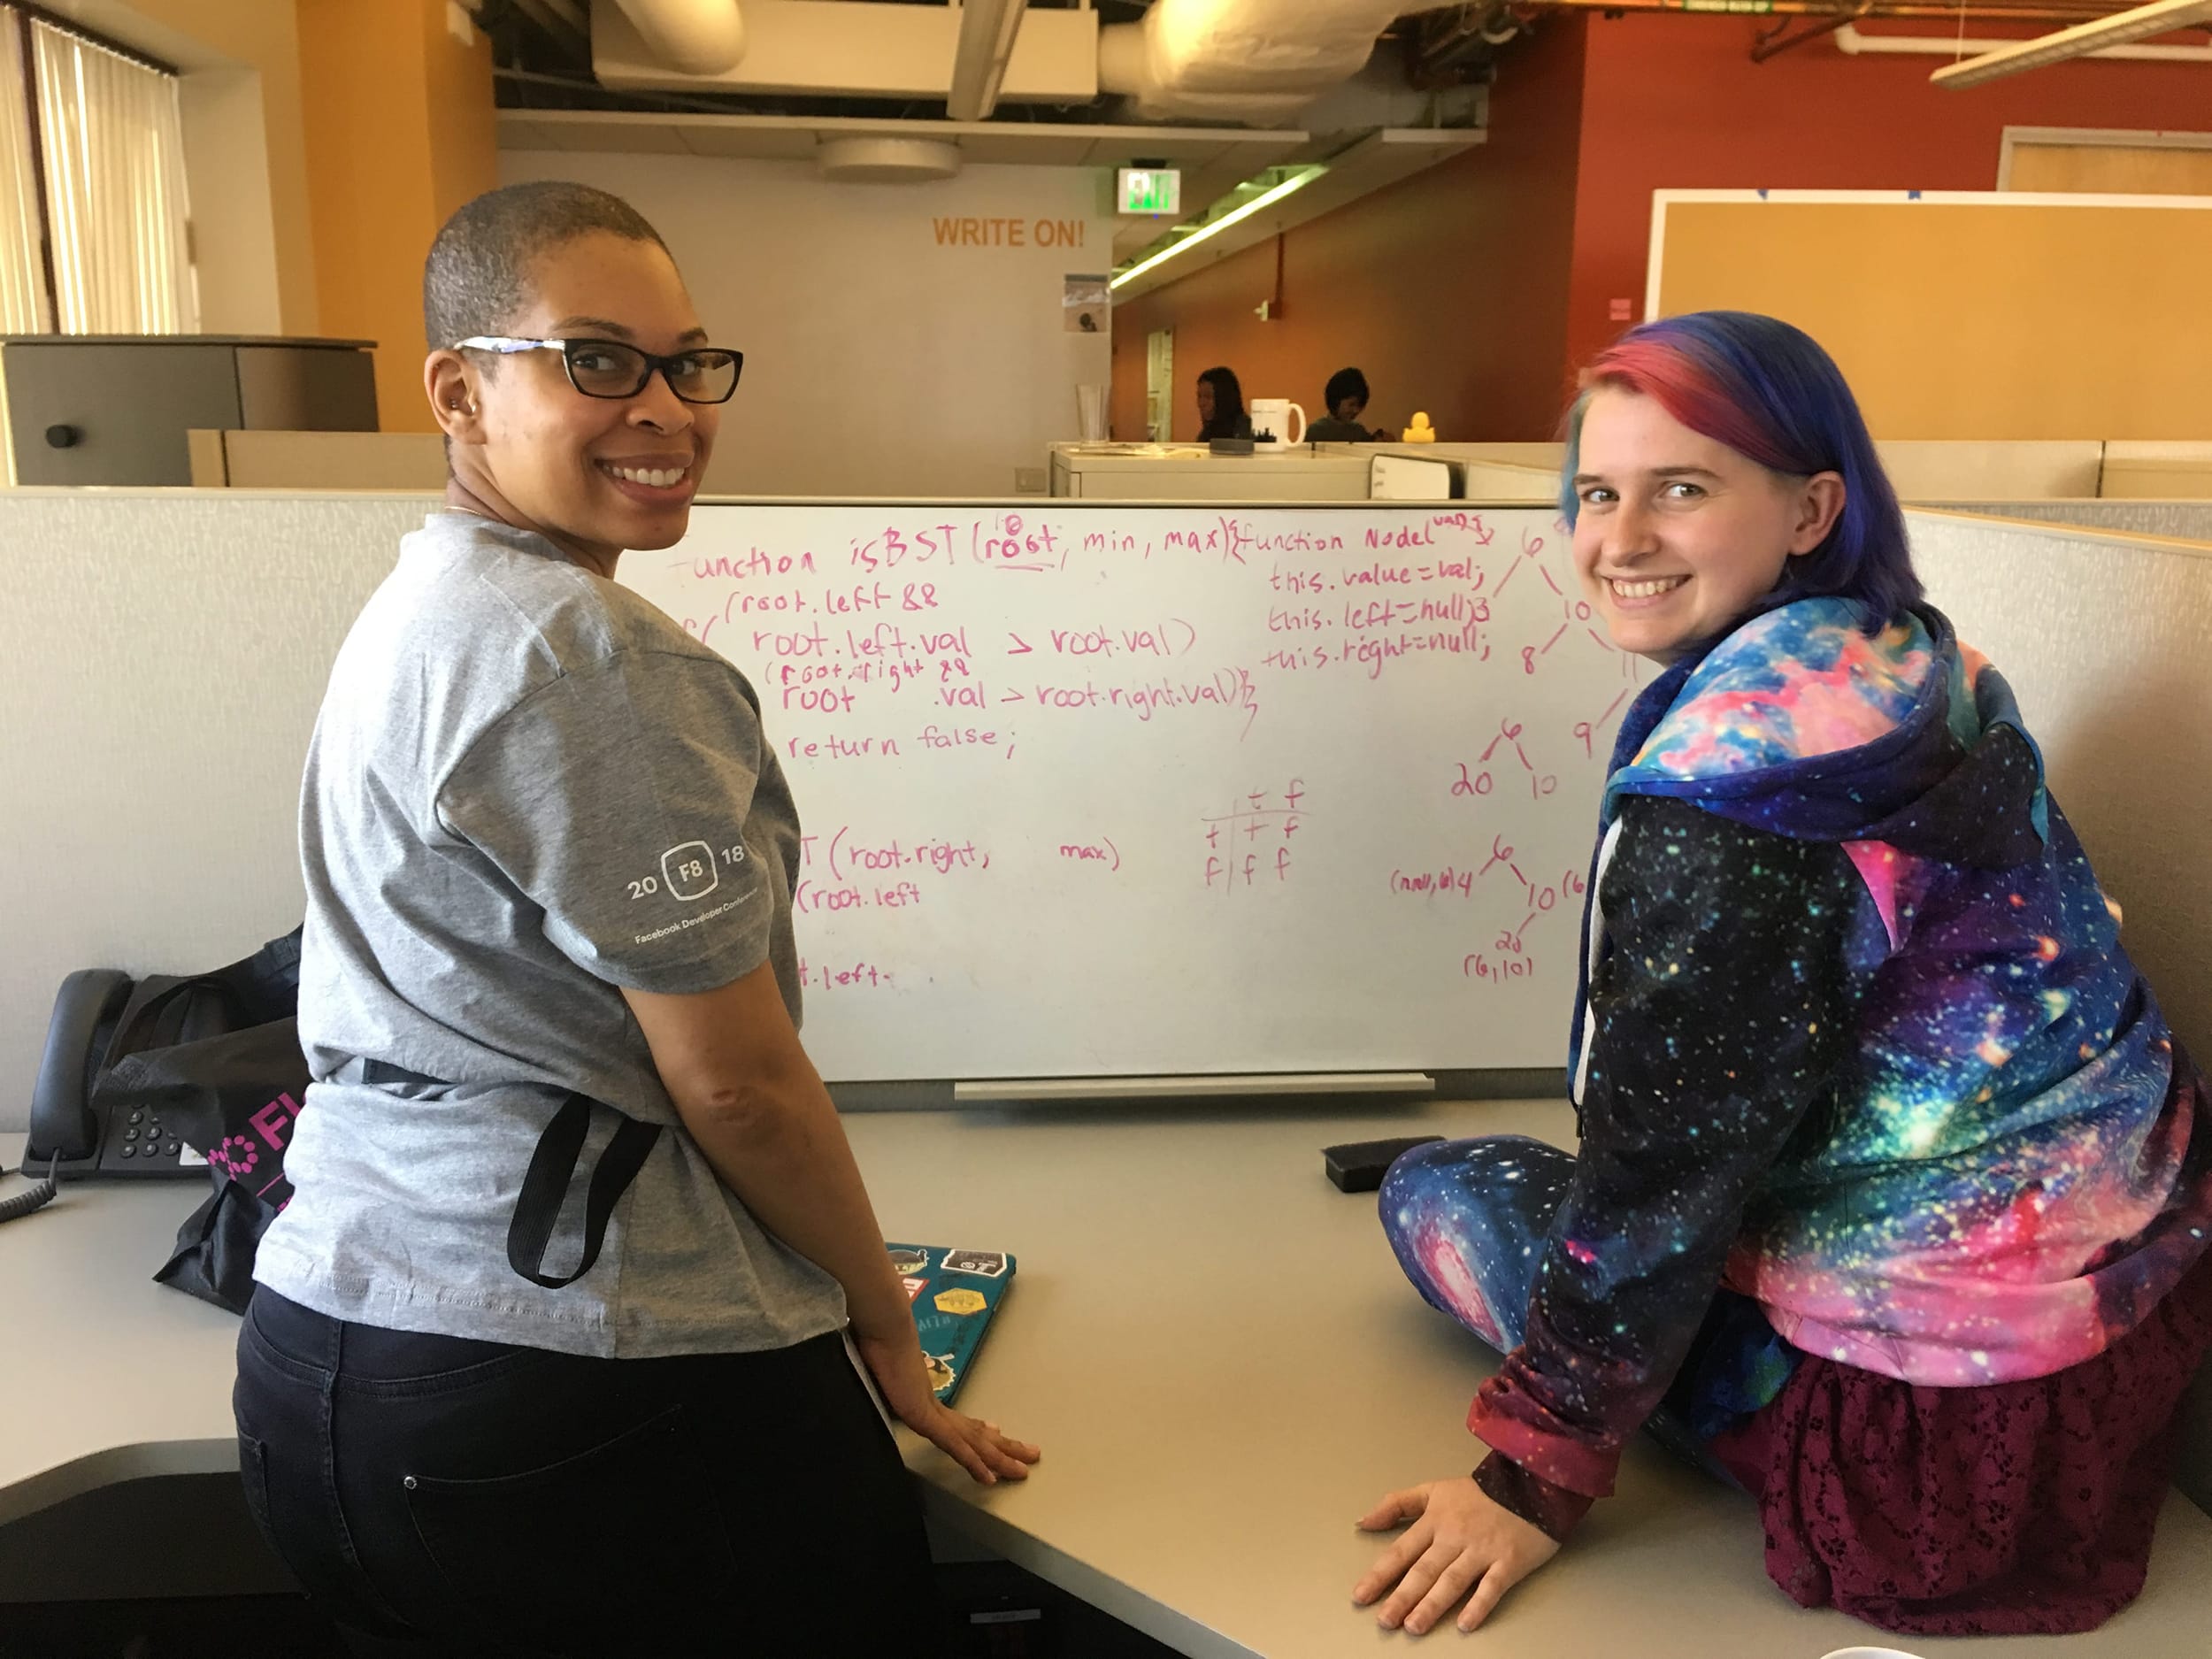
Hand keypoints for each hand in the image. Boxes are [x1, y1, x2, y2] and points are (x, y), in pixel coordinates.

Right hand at [851, 1325, 1040, 1486]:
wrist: (881, 1330)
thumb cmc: (877, 1349)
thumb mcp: (884, 1377)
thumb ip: (892, 1385)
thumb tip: (887, 1376)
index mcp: (925, 1399)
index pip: (960, 1421)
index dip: (981, 1430)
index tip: (998, 1433)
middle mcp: (935, 1406)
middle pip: (976, 1433)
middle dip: (1004, 1446)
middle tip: (1031, 1454)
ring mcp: (932, 1412)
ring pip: (974, 1443)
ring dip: (999, 1458)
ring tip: (1022, 1469)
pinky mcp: (925, 1417)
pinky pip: (954, 1446)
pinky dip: (973, 1463)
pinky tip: (989, 1477)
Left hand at [1352, 1476, 1558, 1634]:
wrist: (1530, 1484)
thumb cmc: (1479, 1493)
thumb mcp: (1434, 1490)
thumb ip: (1397, 1504)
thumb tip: (1363, 1522)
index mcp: (1435, 1521)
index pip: (1401, 1551)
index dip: (1380, 1575)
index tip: (1361, 1597)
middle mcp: (1455, 1537)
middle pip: (1424, 1570)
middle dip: (1402, 1597)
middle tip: (1385, 1621)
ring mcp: (1482, 1550)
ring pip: (1453, 1581)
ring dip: (1432, 1605)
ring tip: (1414, 1626)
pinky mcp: (1509, 1561)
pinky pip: (1492, 1586)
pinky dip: (1479, 1605)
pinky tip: (1465, 1625)